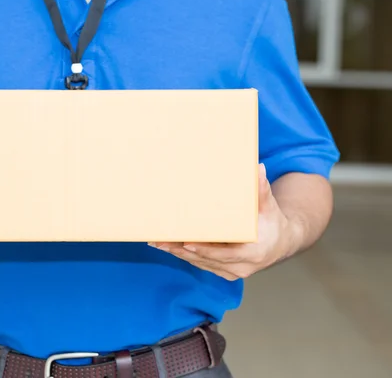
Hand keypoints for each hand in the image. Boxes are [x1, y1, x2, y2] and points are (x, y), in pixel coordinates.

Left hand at [149, 164, 299, 280]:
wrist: (281, 242)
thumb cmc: (273, 222)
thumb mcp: (269, 206)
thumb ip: (262, 190)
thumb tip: (258, 168)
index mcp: (253, 253)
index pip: (224, 254)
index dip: (205, 250)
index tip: (187, 243)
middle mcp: (242, 267)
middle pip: (206, 260)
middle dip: (182, 251)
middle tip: (161, 241)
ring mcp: (232, 272)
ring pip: (201, 263)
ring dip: (179, 254)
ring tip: (159, 242)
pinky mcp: (224, 271)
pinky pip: (202, 264)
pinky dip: (185, 256)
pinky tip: (169, 247)